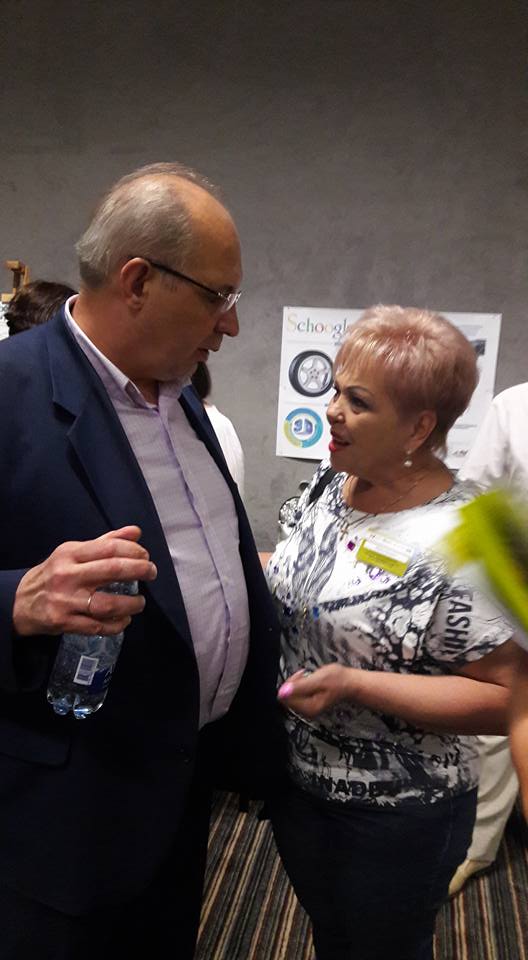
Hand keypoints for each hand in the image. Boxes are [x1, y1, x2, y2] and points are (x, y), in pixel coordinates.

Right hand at [12, 526, 156, 636]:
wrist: (20, 601)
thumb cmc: (53, 574)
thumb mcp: (73, 553)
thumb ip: (106, 542)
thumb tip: (135, 532)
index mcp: (71, 554)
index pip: (109, 548)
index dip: (134, 551)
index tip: (145, 556)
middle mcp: (68, 576)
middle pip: (112, 571)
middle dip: (139, 570)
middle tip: (151, 573)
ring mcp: (66, 601)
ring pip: (107, 604)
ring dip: (131, 604)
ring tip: (140, 602)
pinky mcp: (64, 623)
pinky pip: (98, 626)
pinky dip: (116, 624)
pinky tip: (124, 619)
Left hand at [277, 664, 356, 717]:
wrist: (350, 683)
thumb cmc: (339, 681)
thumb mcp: (318, 680)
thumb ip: (299, 687)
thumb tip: (283, 692)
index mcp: (308, 708)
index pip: (285, 697)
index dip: (291, 683)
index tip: (301, 677)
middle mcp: (307, 711)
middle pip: (287, 696)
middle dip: (294, 683)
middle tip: (307, 676)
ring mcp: (308, 708)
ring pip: (292, 694)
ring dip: (299, 683)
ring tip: (311, 678)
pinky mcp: (309, 704)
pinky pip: (298, 694)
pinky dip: (302, 685)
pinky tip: (312, 682)